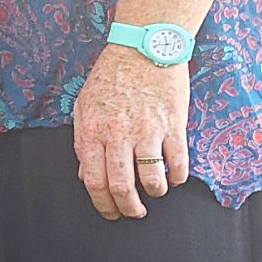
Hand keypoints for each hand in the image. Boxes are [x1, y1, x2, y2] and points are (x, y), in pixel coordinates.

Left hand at [72, 44, 189, 220]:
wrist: (143, 48)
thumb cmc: (110, 77)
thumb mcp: (84, 105)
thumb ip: (83, 140)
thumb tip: (87, 174)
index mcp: (93, 130)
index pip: (94, 179)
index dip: (102, 203)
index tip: (110, 212)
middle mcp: (118, 134)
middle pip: (121, 186)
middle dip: (127, 208)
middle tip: (133, 213)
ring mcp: (148, 130)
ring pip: (151, 179)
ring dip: (153, 194)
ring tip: (153, 194)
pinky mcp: (174, 124)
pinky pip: (178, 162)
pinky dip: (177, 177)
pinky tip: (174, 179)